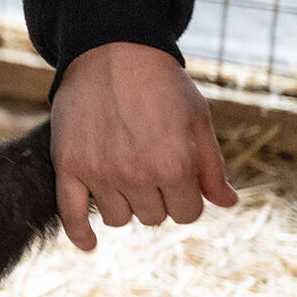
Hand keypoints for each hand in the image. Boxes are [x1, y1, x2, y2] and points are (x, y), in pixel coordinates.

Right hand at [50, 43, 237, 250]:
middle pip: (153, 218)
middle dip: (157, 199)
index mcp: (174, 165)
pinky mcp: (69, 167)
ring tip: (124, 175)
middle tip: (149, 167)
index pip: (187, 213)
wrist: (112, 51)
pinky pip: (70, 214)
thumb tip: (227, 203)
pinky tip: (89, 245)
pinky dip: (80, 234)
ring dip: (125, 204)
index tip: (179, 179)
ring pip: (118, 218)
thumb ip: (212, 166)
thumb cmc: (162, 84)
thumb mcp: (198, 120)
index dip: (186, 198)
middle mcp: (136, 174)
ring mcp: (99, 172)